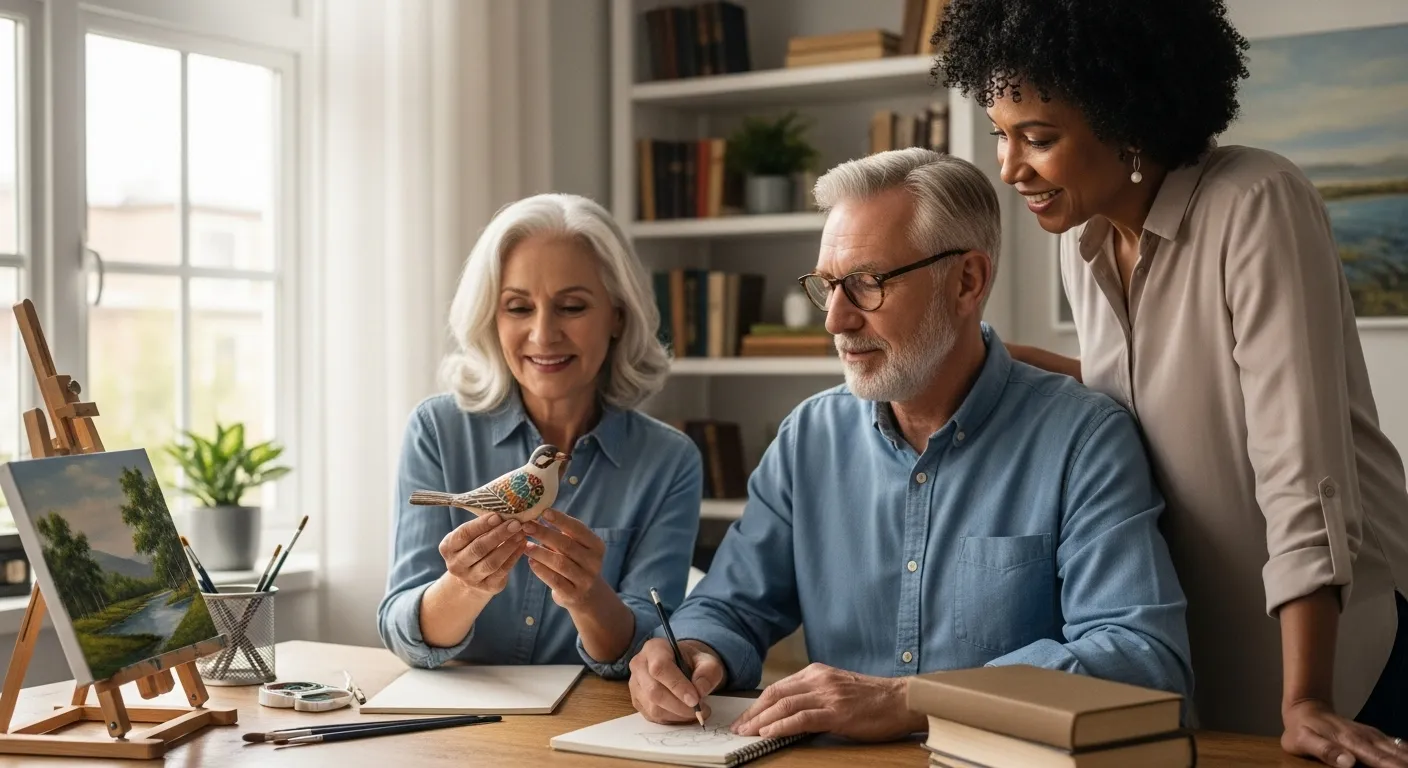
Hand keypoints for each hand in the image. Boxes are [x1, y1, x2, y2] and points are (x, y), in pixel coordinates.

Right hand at [439, 513, 525, 597]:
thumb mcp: (469, 537)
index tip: (497, 516)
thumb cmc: (472, 548)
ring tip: (521, 533)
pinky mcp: (487, 587)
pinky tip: (522, 545)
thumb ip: (481, 526)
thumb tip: (505, 511)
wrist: (470, 579)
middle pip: (478, 548)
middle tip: (515, 523)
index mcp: (448, 547)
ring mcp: (471, 578)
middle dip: (498, 534)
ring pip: (491, 562)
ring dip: (508, 546)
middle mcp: (456, 564)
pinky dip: (514, 557)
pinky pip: (502, 571)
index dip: (481, 525)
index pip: (464, 534)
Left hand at [521, 509, 606, 608]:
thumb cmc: (576, 563)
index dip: (561, 520)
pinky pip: (555, 580)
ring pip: (560, 563)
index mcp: (596, 546)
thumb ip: (562, 534)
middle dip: (545, 534)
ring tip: (525, 545)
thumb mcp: (576, 547)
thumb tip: (538, 515)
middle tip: (527, 526)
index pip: (579, 529)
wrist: (587, 595)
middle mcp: (593, 562)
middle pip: (567, 545)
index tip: (544, 511)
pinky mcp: (573, 594)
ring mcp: (584, 580)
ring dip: (540, 552)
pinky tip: (530, 561)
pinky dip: (541, 570)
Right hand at [629, 638, 725, 723]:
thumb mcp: (707, 661)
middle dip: (680, 706)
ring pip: (653, 708)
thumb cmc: (693, 662)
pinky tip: (683, 713)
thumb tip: (700, 691)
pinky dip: (672, 719)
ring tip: (695, 711)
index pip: (660, 668)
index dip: (677, 686)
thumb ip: (708, 672)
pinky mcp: (637, 701)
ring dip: (678, 715)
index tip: (695, 699)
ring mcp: (635, 685)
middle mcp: (639, 665)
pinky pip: (653, 717)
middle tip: (700, 710)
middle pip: (654, 691)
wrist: (682, 665)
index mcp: (654, 648)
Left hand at [731, 663, 923, 741]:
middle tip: (738, 728)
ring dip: (761, 721)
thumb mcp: (837, 690)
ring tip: (747, 733)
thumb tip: (788, 713)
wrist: (902, 700)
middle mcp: (819, 680)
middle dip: (753, 713)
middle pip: (775, 695)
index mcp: (817, 673)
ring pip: (784, 705)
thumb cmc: (873, 700)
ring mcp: (828, 695)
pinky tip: (769, 733)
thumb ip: (814, 696)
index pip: (778, 687)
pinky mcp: (837, 712)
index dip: (757, 704)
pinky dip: (781, 726)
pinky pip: (802, 718)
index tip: (744, 718)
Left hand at [1282, 698, 1407, 767]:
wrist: (1306, 707)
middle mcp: (1367, 738)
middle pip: (1395, 756)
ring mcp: (1372, 735)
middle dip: (1406, 763)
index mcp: (1352, 743)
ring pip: (1398, 749)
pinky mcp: (1373, 735)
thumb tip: (1349, 763)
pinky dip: (1405, 752)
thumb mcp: (1304, 741)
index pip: (1381, 761)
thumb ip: (1326, 751)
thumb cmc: (1302, 728)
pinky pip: (1396, 744)